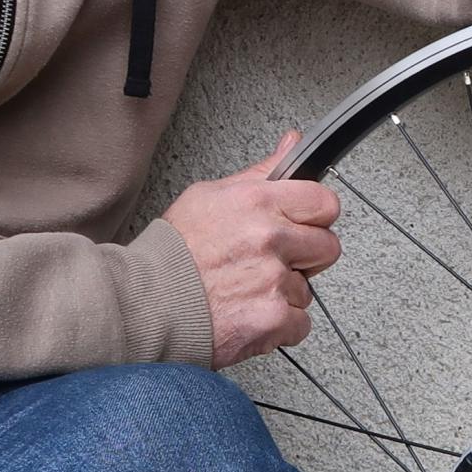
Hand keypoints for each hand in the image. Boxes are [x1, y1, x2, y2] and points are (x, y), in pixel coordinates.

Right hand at [168, 130, 341, 366]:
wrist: (144, 305)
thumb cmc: (173, 254)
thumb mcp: (210, 195)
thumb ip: (261, 173)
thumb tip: (292, 144)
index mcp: (257, 202)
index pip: (324, 202)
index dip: (315, 216)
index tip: (302, 225)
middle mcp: (269, 239)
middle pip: (328, 247)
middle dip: (307, 257)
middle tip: (275, 262)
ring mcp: (273, 281)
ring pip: (308, 289)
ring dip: (284, 293)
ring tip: (247, 291)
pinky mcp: (273, 319)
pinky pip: (300, 324)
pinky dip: (279, 327)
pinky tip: (249, 313)